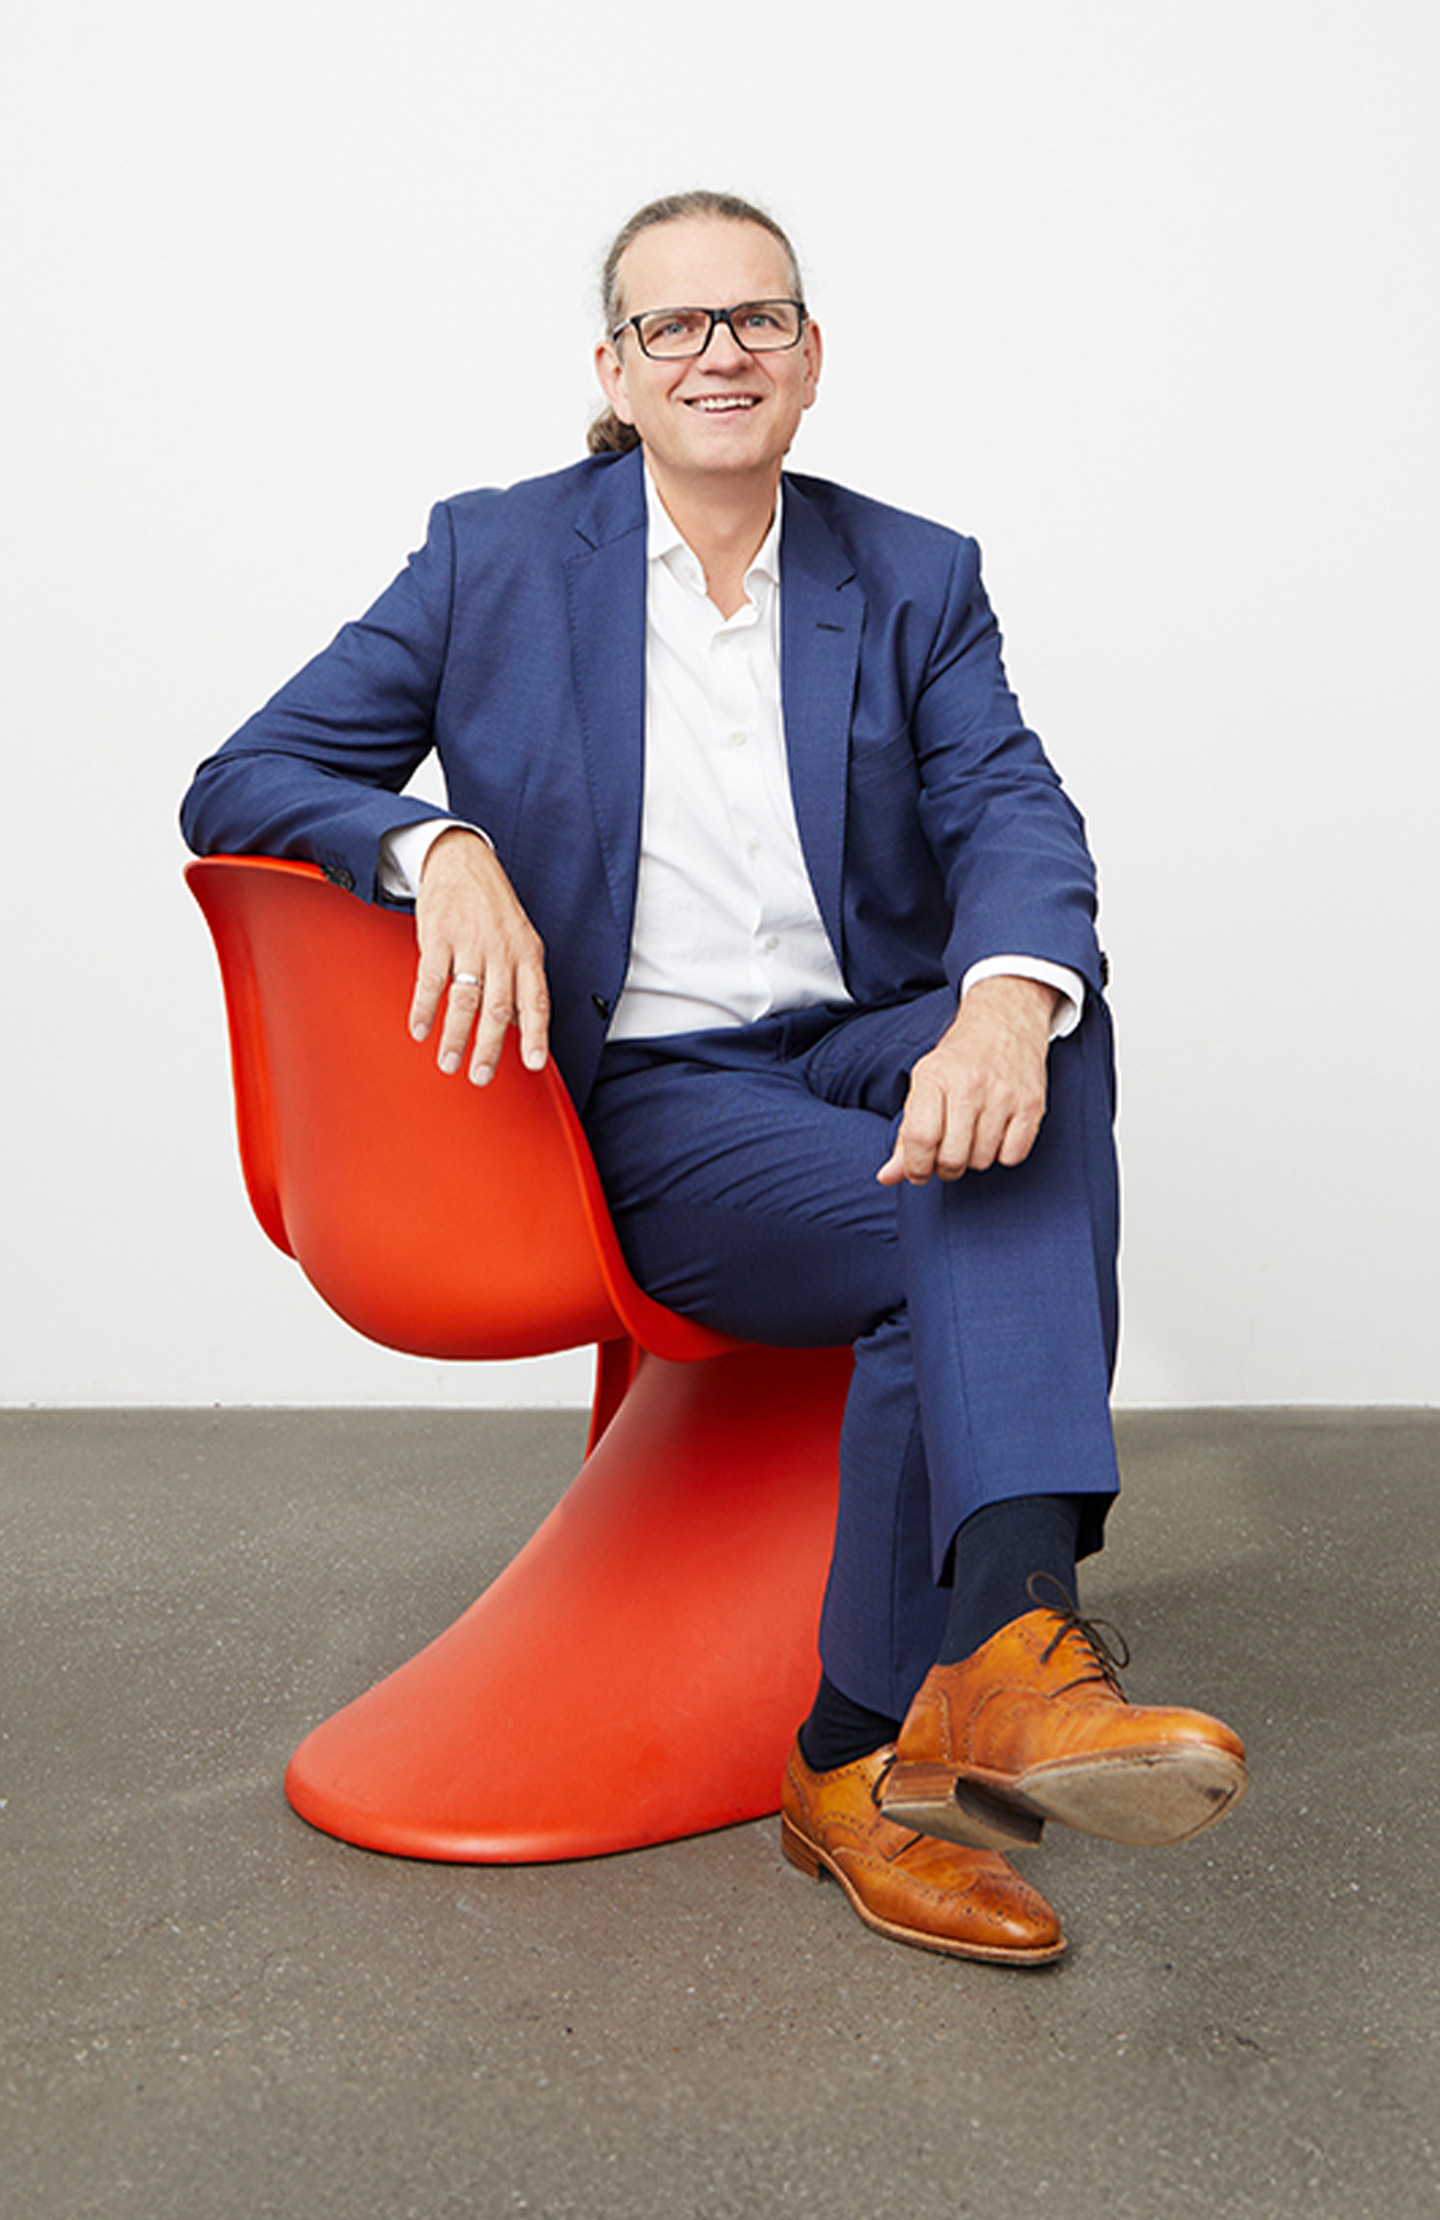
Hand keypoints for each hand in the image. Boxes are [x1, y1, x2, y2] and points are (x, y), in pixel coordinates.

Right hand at [409, 828, 550, 1083]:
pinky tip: (420, 1029)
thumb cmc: (493, 906)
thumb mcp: (519, 939)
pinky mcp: (439, 935)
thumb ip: (521, 981)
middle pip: (499, 1007)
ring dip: (455, 1035)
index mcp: (527, 953)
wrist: (462, 860)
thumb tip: (519, 1026)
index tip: (532, 1063)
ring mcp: (470, 942)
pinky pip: (431, 979)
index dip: (535, 1034)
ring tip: (448, 1062)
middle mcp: (501, 949)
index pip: (536, 1001)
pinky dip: (425, 1008)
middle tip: (480, 1075)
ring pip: (465, 998)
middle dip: (489, 1046)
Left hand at [877, 976, 1059, 1185]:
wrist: (1005, 1021)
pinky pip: (1012, 1156)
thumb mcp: (924, 1084)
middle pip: (952, 1158)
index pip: (920, 1138)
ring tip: (971, 1135)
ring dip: (973, 1159)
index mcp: (934, 1077)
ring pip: (982, 1161)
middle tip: (945, 1155)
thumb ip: (906, 1133)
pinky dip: (1002, 1153)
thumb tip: (888, 1177)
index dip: (915, 1167)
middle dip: (945, 1168)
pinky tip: (996, 1132)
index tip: (917, 1171)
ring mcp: (1004, 1095)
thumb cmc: (959, 1059)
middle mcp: (969, 1085)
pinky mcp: (1032, 1104)